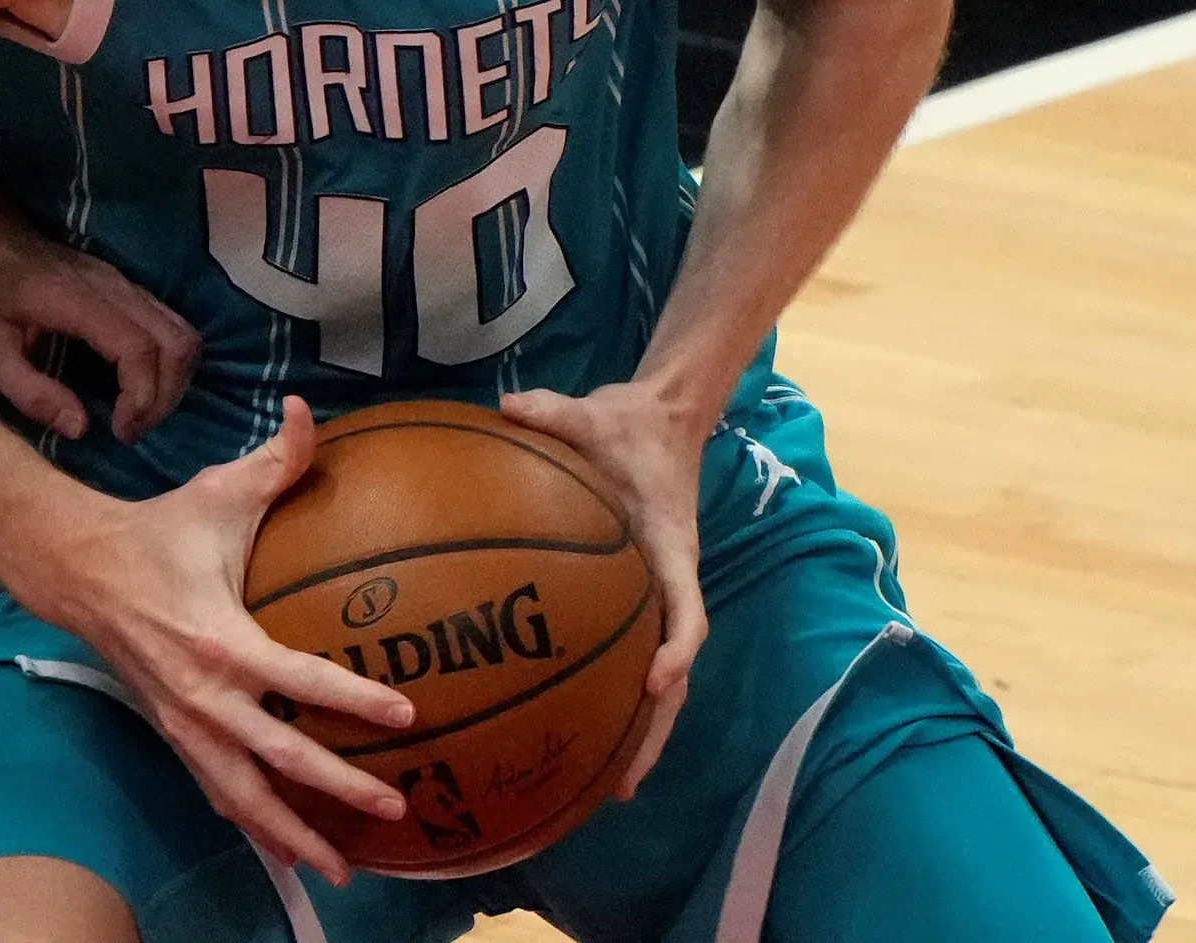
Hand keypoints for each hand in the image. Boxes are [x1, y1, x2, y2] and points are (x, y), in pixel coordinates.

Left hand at [0, 108, 199, 442]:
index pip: (138, 348)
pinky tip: (137, 386)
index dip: (142, 397)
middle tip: (131, 429)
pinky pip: (170, 325)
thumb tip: (80, 428)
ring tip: (138, 413)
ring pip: (182, 332)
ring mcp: (125, 283)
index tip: (120, 432)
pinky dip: (168, 362)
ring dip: (172, 380)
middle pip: (176, 342)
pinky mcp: (127, 287)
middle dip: (164, 397)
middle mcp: (114, 288)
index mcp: (78, 301)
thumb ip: (29, 392)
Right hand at [29, 398, 414, 885]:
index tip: (406, 716)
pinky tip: (288, 850)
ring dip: (291, 833)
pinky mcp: (175, 734)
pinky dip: (253, 823)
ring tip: (342, 870)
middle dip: (336, 789)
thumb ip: (275, 461)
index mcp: (217, 639)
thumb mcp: (217, 493)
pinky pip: (218, 790)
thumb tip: (313, 414)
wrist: (76, 570)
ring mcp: (185, 723)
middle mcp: (201, 695)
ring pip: (241, 796)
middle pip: (276, 758)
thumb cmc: (158, 531)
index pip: (296, 678)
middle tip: (395, 811)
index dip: (351, 699)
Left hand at [496, 379, 712, 799]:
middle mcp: (671, 583)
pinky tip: (578, 737)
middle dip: (654, 730)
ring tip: (610, 790)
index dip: (676, 647)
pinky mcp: (639, 599)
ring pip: (660, 682)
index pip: (686, 608)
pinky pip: (629, 657)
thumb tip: (509, 405)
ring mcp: (658, 597)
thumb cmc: (629, 424)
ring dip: (641, 734)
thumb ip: (554, 412)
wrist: (663, 419)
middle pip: (675, 673)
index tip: (658, 682)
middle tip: (625, 784)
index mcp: (669, 548)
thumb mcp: (593, 412)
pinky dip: (614, 700)